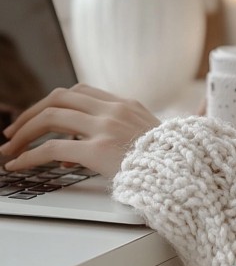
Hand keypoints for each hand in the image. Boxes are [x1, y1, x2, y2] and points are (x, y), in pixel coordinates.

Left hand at [0, 84, 159, 177]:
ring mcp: (106, 128)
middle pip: (59, 97)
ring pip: (51, 116)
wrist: (188, 174)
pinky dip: (30, 155)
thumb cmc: (169, 164)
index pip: (79, 91)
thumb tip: (69, 153)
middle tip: (14, 131)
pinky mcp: (99, 149)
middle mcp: (114, 110)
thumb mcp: (147, 141)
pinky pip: (53, 147)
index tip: (39, 118)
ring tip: (10, 149)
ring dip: (24, 132)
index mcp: (126, 105)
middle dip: (31, 114)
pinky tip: (19, 165)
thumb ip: (114, 138)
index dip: (53, 103)